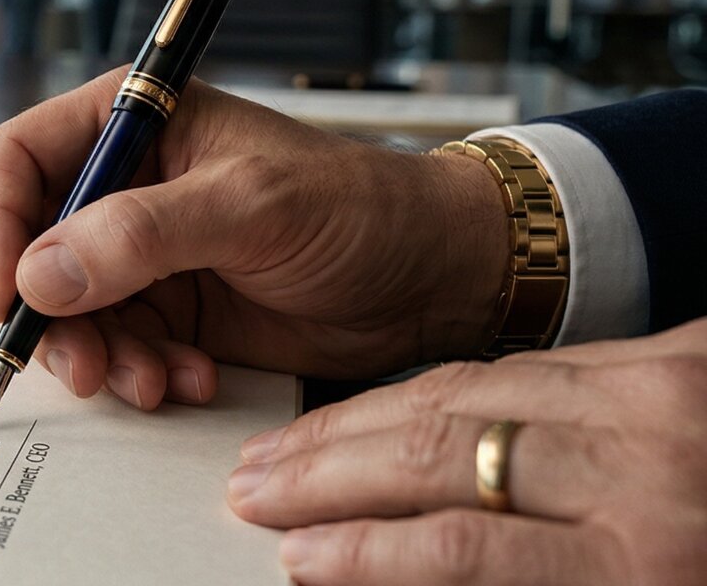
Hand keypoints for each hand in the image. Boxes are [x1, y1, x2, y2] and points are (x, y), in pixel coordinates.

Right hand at [0, 68, 508, 408]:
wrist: (436, 278)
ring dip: (98, 355)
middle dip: (48, 314)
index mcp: (131, 122)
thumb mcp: (248, 208)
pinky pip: (116, 348)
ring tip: (149, 383)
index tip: (6, 294)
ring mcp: (142, 253)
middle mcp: (123, 185)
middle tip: (83, 365)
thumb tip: (37, 275)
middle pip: (29, 248)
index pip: (17, 161)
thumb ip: (140, 236)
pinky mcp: (170, 311)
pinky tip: (190, 379)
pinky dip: (139, 373)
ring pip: (66, 310)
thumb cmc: (357, 208)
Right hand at [227, 319, 706, 584]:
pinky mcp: (679, 355)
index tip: (293, 559)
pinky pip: (528, 361)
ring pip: (469, 390)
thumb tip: (402, 578)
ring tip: (288, 445)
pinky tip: (380, 403)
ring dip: (360, 417)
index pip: (463, 552)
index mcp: (654, 565)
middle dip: (330, 471)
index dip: (362, 555)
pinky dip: (437, 382)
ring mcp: (665, 397)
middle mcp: (654, 468)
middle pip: (445, 454)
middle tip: (253, 489)